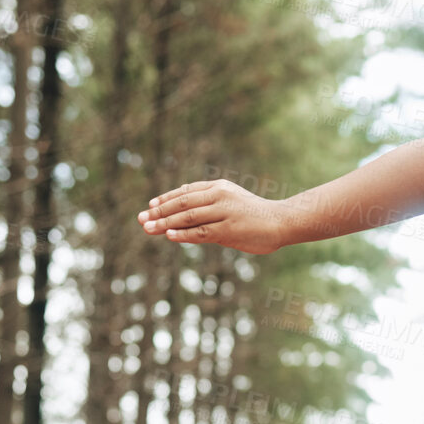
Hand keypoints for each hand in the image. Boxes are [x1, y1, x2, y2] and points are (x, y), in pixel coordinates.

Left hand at [138, 180, 289, 253]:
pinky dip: (183, 234)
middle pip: (182, 203)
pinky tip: (168, 236)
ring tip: (148, 228)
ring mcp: (223, 212)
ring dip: (165, 223)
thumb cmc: (256, 214)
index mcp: (219, 187)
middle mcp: (219, 196)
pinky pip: (201, 232)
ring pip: (188, 217)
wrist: (282, 221)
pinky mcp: (229, 229)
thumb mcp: (232, 202)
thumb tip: (185, 213)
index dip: (166, 199)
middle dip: (159, 211)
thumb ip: (210, 206)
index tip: (150, 206)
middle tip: (141, 219)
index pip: (186, 192)